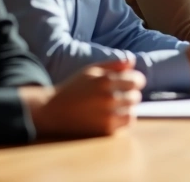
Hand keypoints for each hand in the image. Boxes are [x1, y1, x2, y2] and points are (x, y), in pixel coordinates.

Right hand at [24, 59, 145, 137]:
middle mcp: (108, 97)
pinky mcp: (105, 130)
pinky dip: (122, 120)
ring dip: (126, 108)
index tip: (128, 84)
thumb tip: (133, 60)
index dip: (134, 81)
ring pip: (133, 110)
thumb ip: (114, 64)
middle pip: (136, 96)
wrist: (52, 111)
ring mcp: (107, 115)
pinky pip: (127, 123)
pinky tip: (111, 116)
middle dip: (128, 95)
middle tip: (116, 97)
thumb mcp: (91, 71)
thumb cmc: (74, 88)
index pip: (137, 80)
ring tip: (113, 107)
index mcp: (105, 80)